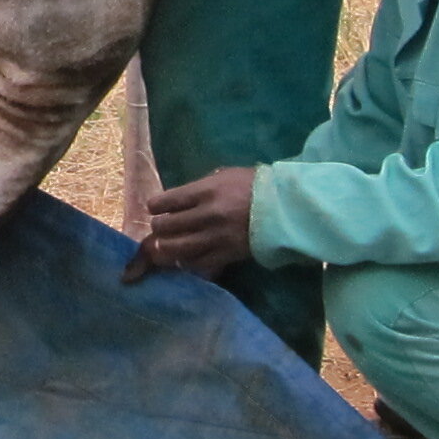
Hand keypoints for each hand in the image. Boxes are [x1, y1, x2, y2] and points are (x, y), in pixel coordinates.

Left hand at [128, 167, 257, 281]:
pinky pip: (198, 263)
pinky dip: (187, 261)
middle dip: (159, 227)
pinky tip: (185, 258)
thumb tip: (180, 199)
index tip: (154, 207)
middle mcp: (206, 214)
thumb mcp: (225, 175)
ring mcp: (215, 237)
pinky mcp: (226, 254)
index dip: (155, 206)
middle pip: (166, 226)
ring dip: (166, 248)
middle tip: (160, 227)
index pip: (166, 201)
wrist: (284, 208)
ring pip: (177, 248)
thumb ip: (201, 187)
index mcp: (206, 190)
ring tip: (163, 246)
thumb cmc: (254, 186)